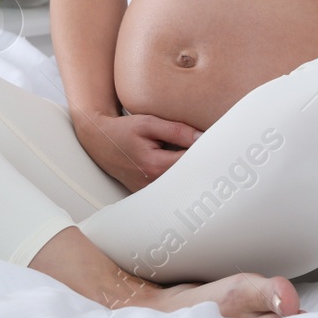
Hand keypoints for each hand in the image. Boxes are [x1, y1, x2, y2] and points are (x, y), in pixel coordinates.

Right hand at [73, 110, 202, 192]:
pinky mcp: (145, 194)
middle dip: (201, 165)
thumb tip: (202, 137)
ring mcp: (148, 192)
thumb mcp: (149, 123)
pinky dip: (178, 179)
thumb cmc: (123, 130)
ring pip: (180, 185)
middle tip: (214, 153)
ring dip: (190, 173)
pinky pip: (169, 189)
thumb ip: (177, 130)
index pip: (192, 163)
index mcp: (155, 166)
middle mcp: (152, 184)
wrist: (100, 141)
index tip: (217, 146)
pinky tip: (183, 169)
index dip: (206, 153)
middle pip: (189, 178)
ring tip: (197, 159)